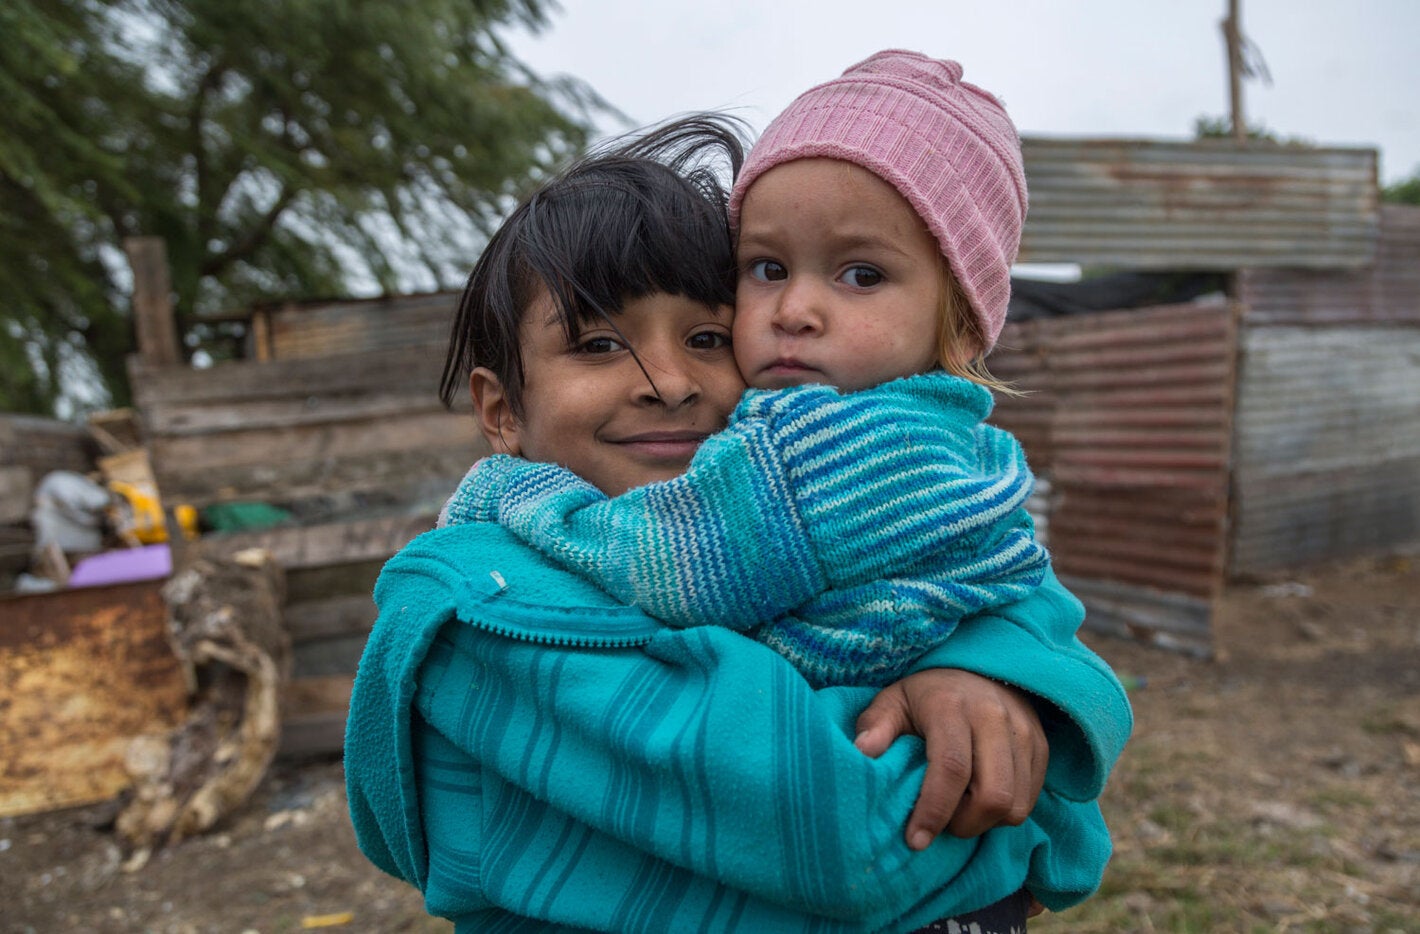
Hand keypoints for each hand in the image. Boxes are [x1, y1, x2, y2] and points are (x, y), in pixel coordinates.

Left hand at [854, 668, 1046, 847]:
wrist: (975, 668)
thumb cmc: (926, 695)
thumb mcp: (893, 701)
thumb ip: (876, 725)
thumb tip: (863, 752)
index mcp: (951, 706)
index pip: (951, 768)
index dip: (934, 811)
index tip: (915, 840)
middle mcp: (993, 717)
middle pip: (993, 795)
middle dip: (964, 824)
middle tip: (941, 824)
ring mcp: (1024, 731)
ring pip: (1016, 804)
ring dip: (986, 822)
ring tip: (960, 811)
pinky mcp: (1041, 746)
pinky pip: (1031, 798)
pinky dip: (1005, 812)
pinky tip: (981, 800)